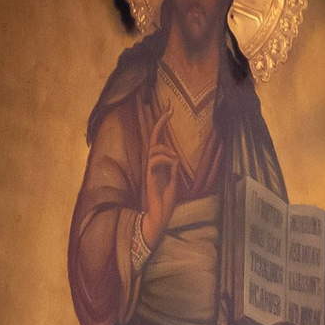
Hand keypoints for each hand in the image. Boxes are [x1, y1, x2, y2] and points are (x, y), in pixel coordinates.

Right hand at [140, 115, 179, 243]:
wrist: (159, 215)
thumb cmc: (165, 201)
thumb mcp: (174, 182)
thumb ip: (173, 170)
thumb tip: (175, 157)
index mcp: (158, 164)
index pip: (158, 141)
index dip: (162, 126)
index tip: (169, 111)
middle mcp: (151, 164)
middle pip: (153, 139)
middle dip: (160, 123)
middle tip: (170, 110)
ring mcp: (149, 170)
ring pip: (153, 148)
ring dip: (166, 149)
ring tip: (174, 157)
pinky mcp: (150, 177)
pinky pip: (154, 160)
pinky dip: (165, 158)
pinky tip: (173, 163)